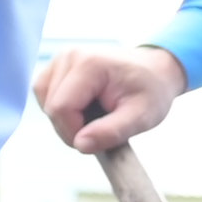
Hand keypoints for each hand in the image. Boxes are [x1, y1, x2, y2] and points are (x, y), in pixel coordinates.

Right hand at [35, 44, 185, 152]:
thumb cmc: (151, 91)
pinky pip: (45, 95)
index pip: (61, 108)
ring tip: (95, 117)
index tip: (98, 139)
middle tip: (102, 128)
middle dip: (72, 128)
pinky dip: (61, 110)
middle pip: (51, 107)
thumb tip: (80, 145)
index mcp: (89, 64)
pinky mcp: (57, 66)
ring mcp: (61, 59)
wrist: (156, 71)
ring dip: (65, 120)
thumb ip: (111, 132)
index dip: (74, 132)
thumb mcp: (141, 117)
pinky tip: (84, 110)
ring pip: (45, 102)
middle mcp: (69, 56)